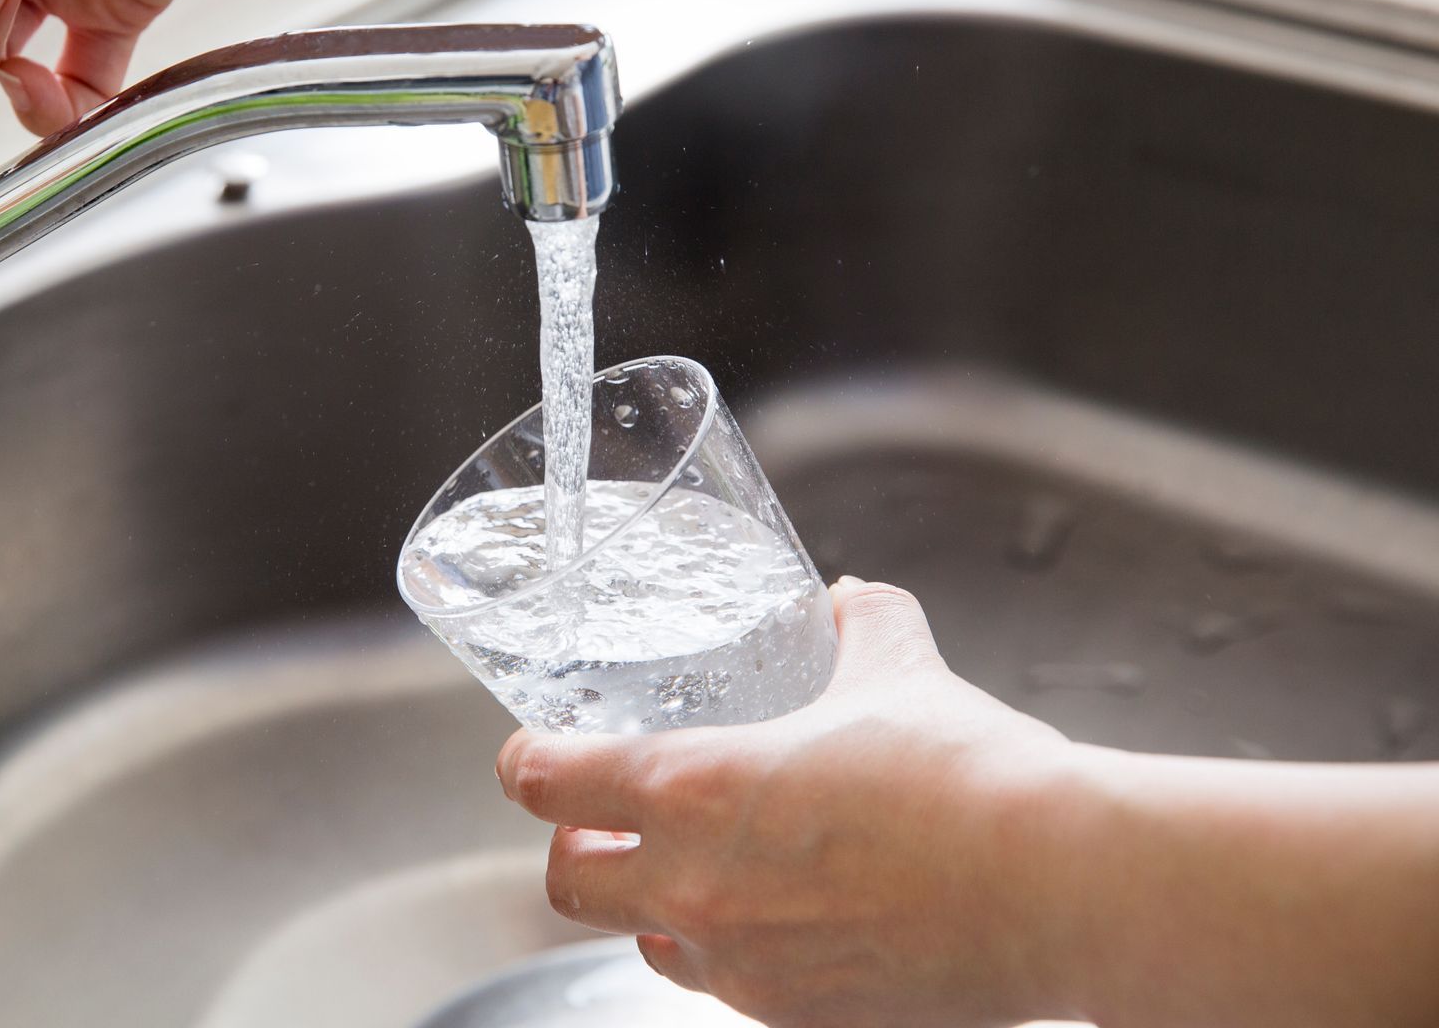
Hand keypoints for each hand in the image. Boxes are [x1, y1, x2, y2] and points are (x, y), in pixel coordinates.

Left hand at [495, 578, 1081, 1026]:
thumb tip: (844, 600)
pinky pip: (728, 986)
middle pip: (566, 880)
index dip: (528, 762)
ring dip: (651, 901)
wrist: (1059, 887)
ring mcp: (743, 966)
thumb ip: (857, 624)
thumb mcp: (897, 667)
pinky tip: (781, 914)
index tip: (536, 752)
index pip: (545, 783)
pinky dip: (731, 951)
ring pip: (645, 941)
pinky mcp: (797, 1017)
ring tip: (700, 864)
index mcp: (691, 788)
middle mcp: (695, 887)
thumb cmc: (971, 775)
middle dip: (574, 844)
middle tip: (607, 814)